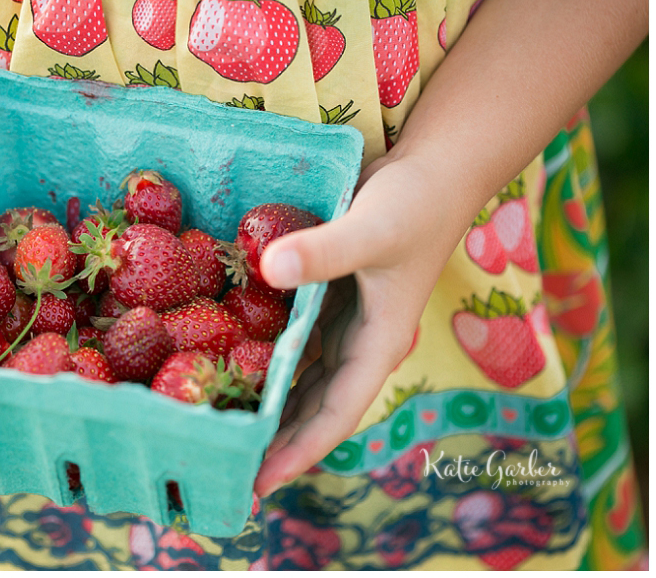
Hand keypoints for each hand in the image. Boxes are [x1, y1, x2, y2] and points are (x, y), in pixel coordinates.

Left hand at [253, 153, 469, 497]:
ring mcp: (343, 323)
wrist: (433, 172)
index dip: (299, 449)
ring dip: (269, 403)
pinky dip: (267, 355)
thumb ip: (325, 251)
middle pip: (314, 406)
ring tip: (223, 426)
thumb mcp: (371, 230)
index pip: (336, 413)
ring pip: (302, 377)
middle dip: (277, 439)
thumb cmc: (414, 205)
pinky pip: (293, 339)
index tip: (259, 483)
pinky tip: (230, 360)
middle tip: (226, 467)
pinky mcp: (327, 299)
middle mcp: (358, 343)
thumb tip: (270, 268)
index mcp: (377, 344)